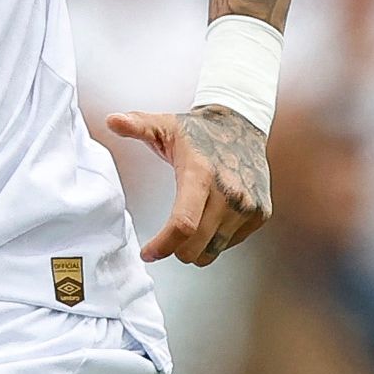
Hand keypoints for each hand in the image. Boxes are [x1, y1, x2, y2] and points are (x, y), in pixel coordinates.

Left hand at [105, 104, 271, 265]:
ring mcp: (248, 205)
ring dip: (196, 246)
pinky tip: (213, 217)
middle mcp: (229, 192)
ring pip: (212, 251)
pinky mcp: (261, 214)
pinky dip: (217, 238)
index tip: (147, 253)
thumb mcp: (164, 125)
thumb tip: (112, 120)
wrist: (243, 124)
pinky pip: (230, 244)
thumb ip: (136, 125)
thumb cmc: (199, 131)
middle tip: (168, 238)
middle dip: (175, 250)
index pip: (182, 224)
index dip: (162, 246)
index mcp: (201, 173)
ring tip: (192, 224)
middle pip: (194, 247)